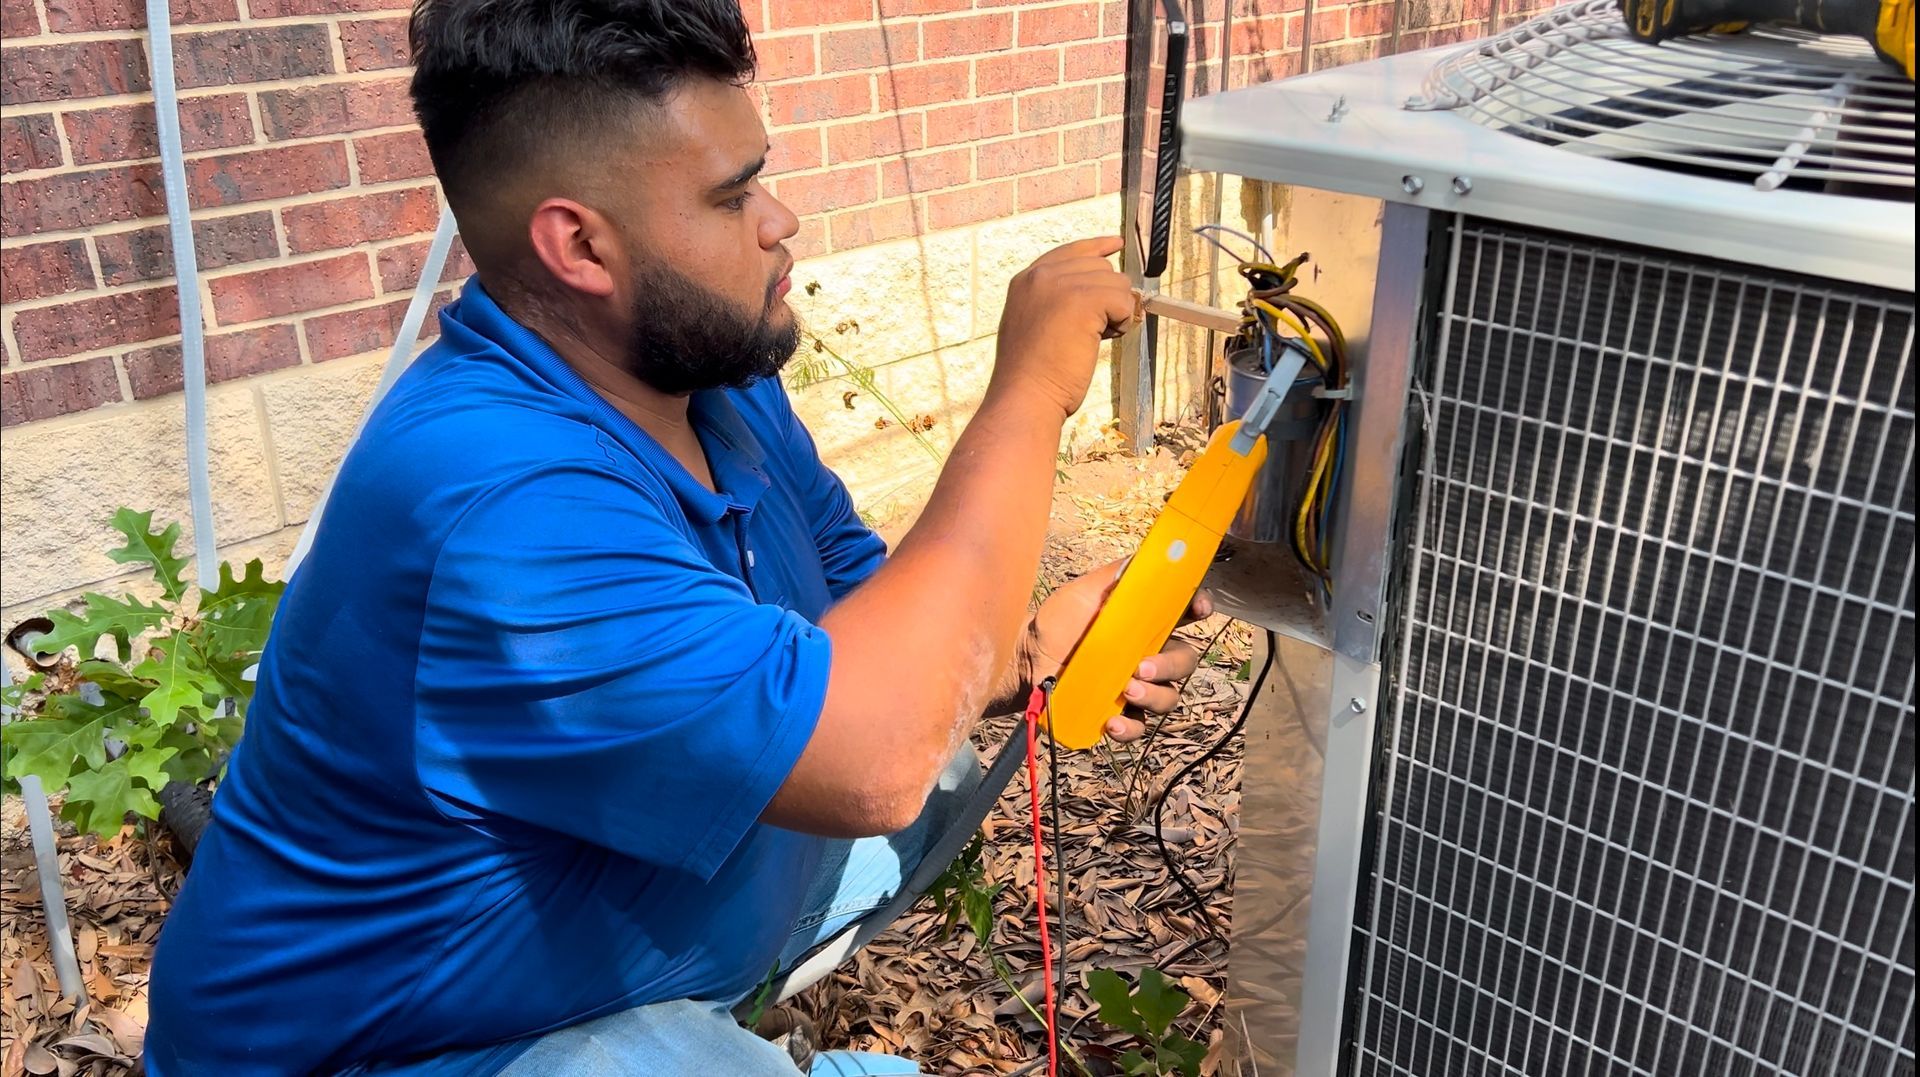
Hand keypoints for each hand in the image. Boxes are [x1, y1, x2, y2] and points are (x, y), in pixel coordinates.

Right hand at [990, 237, 1137, 419]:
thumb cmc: (1032, 375)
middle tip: (1097, 329)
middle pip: (1099, 267)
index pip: (1070, 252)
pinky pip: (1123, 300)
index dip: (1097, 247)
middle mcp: (1041, 275)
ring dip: (1116, 311)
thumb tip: (1101, 295)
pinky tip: (1102, 339)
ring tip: (1094, 338)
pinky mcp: (1083, 299)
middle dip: (1108, 296)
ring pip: (1116, 282)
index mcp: (1027, 280)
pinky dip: (1122, 322)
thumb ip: (1057, 302)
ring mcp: (1061, 284)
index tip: (1115, 245)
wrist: (1026, 395)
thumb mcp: (1035, 325)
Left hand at [1014, 559, 1212, 743]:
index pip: (1186, 614)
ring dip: (1154, 695)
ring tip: (1127, 690)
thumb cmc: (1057, 622)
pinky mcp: (1119, 714)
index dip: (1200, 608)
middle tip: (1143, 666)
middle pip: (1185, 660)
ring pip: (1169, 696)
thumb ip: (1117, 576)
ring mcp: (1137, 687)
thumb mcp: (1084, 591)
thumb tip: (1152, 557)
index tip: (1198, 609)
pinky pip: (1139, 727)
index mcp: (1147, 623)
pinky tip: (1113, 722)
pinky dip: (1130, 728)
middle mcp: (1149, 654)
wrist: (1025, 659)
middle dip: (1172, 664)